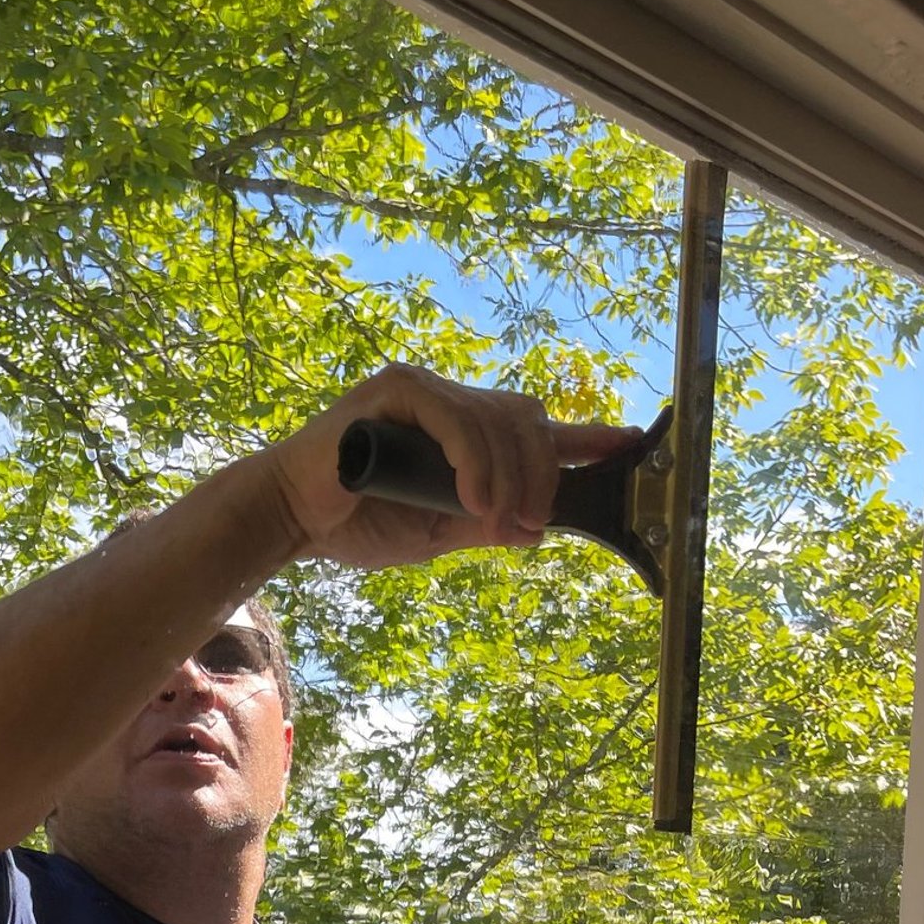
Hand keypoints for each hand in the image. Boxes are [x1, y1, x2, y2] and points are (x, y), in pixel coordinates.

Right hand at [260, 363, 640, 571]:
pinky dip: (474, 461)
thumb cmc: (359, 522)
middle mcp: (449, 401)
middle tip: (531, 525)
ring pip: (499, 422)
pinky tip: (472, 498)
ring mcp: (424, 391)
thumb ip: (488, 522)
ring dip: (509, 480)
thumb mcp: (440, 532)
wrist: (295, 518)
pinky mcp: (396, 392)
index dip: (585, 436)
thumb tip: (537, 527)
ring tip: (498, 522)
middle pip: (528, 422)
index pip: (534, 426)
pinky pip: (457, 420)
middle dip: (542, 476)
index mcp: (463, 433)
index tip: (629, 445)